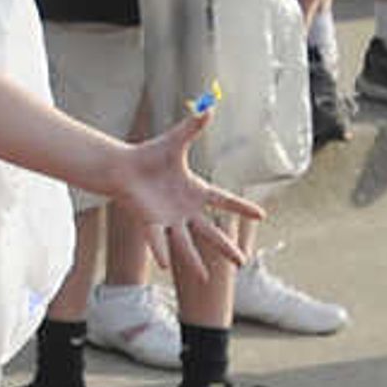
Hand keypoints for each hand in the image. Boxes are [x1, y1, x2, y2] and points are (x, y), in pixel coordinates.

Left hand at [108, 111, 264, 274]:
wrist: (124, 167)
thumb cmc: (150, 155)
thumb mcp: (175, 140)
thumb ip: (192, 127)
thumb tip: (209, 107)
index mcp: (196, 192)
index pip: (224, 201)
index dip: (242, 207)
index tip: (262, 215)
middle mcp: (185, 210)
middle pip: (210, 232)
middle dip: (226, 247)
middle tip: (243, 262)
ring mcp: (168, 219)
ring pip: (186, 243)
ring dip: (195, 261)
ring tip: (206, 278)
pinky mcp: (150, 222)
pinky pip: (158, 238)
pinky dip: (162, 249)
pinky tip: (167, 265)